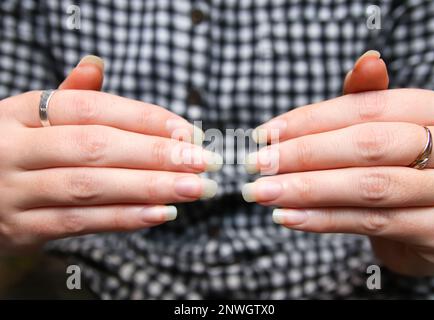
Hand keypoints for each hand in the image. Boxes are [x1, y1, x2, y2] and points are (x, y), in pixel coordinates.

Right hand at [0, 57, 220, 252]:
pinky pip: (80, 223)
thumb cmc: (22, 152)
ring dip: (150, 188)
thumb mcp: (35, 119)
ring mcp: (14, 191)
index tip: (188, 131)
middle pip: (95, 147)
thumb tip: (96, 63)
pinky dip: (124, 218)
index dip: (145, 119)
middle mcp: (13, 148)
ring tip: (194, 188)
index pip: (92, 108)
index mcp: (21, 112)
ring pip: (91, 187)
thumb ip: (71, 97)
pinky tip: (161, 213)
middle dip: (156, 155)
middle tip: (203, 162)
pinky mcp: (22, 228)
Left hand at [245, 51, 433, 276]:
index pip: (365, 107)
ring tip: (261, 191)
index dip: (309, 120)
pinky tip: (287, 217)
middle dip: (303, 154)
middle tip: (256, 163)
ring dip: (306, 189)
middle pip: (367, 144)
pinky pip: (373, 223)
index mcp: (433, 110)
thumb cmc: (403, 166)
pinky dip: (324, 220)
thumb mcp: (390, 129)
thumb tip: (367, 59)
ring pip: (369, 186)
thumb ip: (370, 101)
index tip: (264, 133)